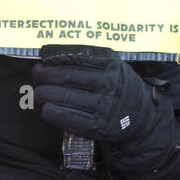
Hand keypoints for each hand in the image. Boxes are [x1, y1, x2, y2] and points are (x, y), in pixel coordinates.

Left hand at [31, 46, 156, 144]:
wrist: (142, 117)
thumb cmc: (119, 87)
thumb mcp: (113, 66)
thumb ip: (89, 58)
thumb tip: (49, 53)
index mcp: (111, 65)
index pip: (75, 56)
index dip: (54, 55)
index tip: (42, 55)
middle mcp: (108, 84)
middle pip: (65, 76)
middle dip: (44, 74)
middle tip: (36, 74)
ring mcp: (104, 106)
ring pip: (63, 96)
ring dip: (43, 94)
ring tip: (38, 92)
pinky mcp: (98, 126)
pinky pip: (67, 118)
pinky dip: (51, 112)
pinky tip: (45, 108)